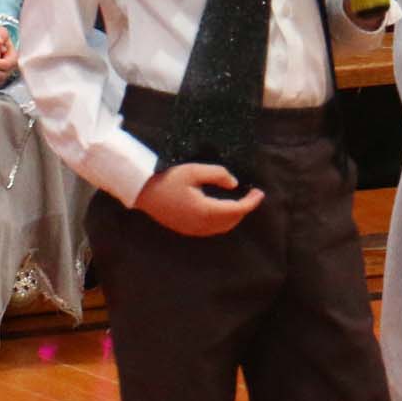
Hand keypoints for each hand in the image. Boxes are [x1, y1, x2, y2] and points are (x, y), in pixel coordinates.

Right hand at [137, 161, 262, 235]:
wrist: (141, 192)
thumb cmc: (166, 178)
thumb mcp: (194, 171)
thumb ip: (217, 175)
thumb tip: (234, 184)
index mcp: (205, 211)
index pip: (236, 210)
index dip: (251, 202)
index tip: (260, 192)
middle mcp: (200, 225)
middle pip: (231, 221)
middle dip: (245, 209)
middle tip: (252, 195)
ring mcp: (192, 229)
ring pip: (222, 227)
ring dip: (234, 216)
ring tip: (241, 201)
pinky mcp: (185, 229)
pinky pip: (211, 229)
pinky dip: (222, 221)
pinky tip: (222, 209)